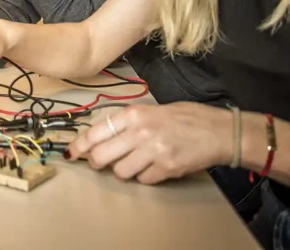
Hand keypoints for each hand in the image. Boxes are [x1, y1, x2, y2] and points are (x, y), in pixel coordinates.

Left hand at [65, 103, 232, 183]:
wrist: (219, 131)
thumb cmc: (187, 117)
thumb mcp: (151, 110)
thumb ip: (127, 122)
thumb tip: (102, 135)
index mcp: (134, 114)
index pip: (95, 132)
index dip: (79, 145)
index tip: (70, 153)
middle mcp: (139, 132)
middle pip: (101, 156)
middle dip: (96, 162)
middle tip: (99, 163)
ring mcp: (153, 152)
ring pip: (120, 171)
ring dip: (122, 170)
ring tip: (133, 162)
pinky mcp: (166, 168)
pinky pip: (143, 179)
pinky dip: (144, 176)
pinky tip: (153, 167)